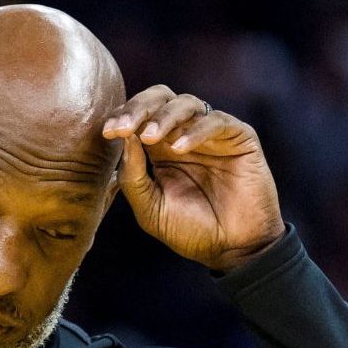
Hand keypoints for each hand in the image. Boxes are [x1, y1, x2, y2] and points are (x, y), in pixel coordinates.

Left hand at [102, 85, 284, 271]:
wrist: (232, 249)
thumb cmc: (190, 231)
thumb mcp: (150, 208)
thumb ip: (133, 177)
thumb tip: (123, 138)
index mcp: (159, 148)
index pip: (138, 117)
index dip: (122, 118)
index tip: (107, 133)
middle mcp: (184, 134)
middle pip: (160, 98)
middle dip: (138, 108)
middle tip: (124, 127)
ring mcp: (212, 134)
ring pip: (187, 103)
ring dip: (164, 116)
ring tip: (150, 137)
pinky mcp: (240, 137)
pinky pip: (216, 121)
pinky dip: (195, 131)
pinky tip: (179, 149)